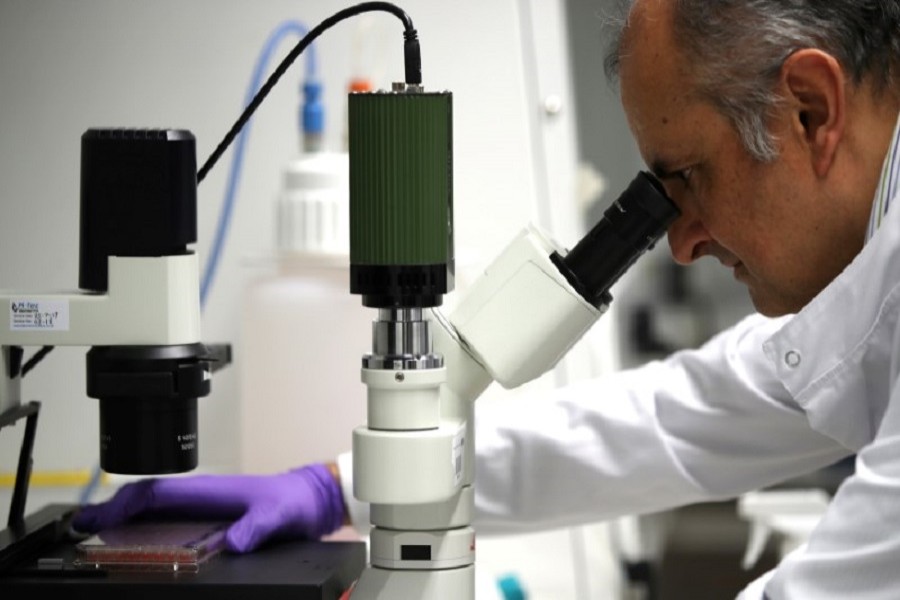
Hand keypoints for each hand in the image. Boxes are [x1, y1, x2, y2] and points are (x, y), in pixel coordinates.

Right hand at [72, 464, 345, 552]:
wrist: (309, 499)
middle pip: (146, 498)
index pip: (158, 491)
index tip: (102, 518)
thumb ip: (257, 526)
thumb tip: (236, 542)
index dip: (127, 503)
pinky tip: (132, 539)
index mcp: (209, 489)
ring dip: (123, 517)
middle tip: (80, 525)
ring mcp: (202, 506)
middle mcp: (201, 495)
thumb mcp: (277, 514)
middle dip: (112, 509)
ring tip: (93, 532)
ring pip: (153, 507)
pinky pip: (167, 518)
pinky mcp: (208, 517)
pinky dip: (142, 525)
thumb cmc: (292, 500)